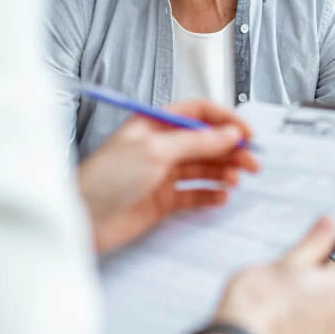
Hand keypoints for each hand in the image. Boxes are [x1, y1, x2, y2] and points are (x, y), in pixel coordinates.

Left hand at [78, 99, 258, 251]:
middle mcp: (160, 146)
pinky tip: (221, 196)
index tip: (246, 134)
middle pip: (205, 142)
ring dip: (223, 172)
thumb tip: (229, 133)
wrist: (82, 219)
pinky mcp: (162, 200)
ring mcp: (162, 173)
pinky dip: (210, 195)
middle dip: (230, 150)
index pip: (198, 114)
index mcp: (154, 124)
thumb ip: (196, 142)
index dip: (225, 121)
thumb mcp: (155, 151)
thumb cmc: (106, 179)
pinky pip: (194, 194)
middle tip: (252, 162)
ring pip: (203, 168)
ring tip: (237, 179)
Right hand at [214, 218, 334, 333]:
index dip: (304, 266)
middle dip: (302, 289)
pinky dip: (291, 330)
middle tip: (276, 286)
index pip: (329, 267)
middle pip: (323, 293)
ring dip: (297, 310)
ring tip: (270, 306)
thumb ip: (313, 243)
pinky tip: (270, 324)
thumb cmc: (258, 304)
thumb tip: (329, 224)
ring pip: (313, 315)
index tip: (288, 269)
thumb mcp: (286, 261)